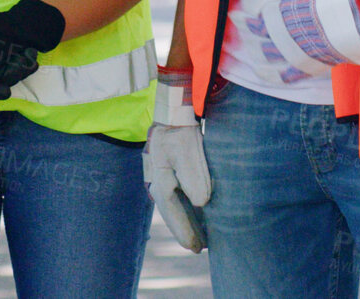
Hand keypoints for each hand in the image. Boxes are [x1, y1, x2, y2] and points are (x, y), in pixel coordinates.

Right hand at [145, 71, 209, 251]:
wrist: (172, 111)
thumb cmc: (181, 131)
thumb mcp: (189, 152)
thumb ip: (195, 178)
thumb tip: (202, 203)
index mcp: (161, 182)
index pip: (174, 214)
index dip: (186, 232)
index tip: (196, 248)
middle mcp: (157, 183)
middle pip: (172, 214)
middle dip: (186, 230)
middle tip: (200, 248)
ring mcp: (160, 178)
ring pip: (174, 207)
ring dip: (186, 221)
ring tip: (200, 237)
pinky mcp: (166, 172)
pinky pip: (176, 197)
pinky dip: (186, 208)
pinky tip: (197, 213)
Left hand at [243, 0, 359, 75]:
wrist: (337, 15)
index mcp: (265, 2)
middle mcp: (266, 27)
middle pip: (247, 26)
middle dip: (242, 21)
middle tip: (238, 18)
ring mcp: (280, 49)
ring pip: (258, 52)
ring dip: (251, 47)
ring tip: (249, 45)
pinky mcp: (296, 66)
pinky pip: (276, 75)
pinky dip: (266, 73)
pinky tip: (260, 71)